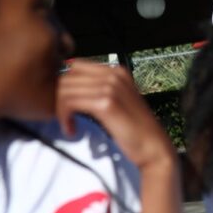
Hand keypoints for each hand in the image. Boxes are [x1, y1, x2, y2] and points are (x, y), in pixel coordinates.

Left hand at [56, 61, 175, 171]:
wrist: (152, 146)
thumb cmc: (135, 129)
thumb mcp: (118, 101)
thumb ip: (99, 90)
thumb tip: (69, 87)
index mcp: (118, 71)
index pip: (75, 67)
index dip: (66, 86)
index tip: (68, 104)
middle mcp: (114, 75)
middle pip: (68, 77)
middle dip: (59, 98)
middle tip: (66, 117)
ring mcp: (111, 87)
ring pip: (65, 90)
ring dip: (60, 109)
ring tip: (69, 124)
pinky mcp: (106, 103)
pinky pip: (70, 102)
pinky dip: (65, 117)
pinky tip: (72, 129)